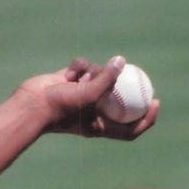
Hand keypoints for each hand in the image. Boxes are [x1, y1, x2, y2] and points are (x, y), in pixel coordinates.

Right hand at [19, 56, 159, 140]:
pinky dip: (79, 67)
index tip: (156, 103)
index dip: (146, 118)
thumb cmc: (62, 108)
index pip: (130, 128)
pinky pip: (84, 67)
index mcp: (101, 126)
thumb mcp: (90, 95)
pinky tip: (70, 72)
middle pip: (119, 99)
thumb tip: (122, 61)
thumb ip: (107, 79)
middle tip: (141, 74)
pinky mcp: (72, 81)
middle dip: (128, 86)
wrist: (32, 104)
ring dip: (94, 72)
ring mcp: (83, 95)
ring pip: (100, 76)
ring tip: (82, 77)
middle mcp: (94, 111)